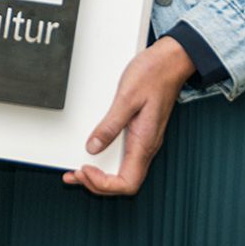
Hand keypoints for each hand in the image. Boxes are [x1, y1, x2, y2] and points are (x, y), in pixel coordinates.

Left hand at [63, 36, 194, 195]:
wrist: (170, 62)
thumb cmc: (153, 75)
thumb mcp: (126, 98)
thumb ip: (110, 125)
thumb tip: (92, 147)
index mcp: (144, 142)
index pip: (127, 182)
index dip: (104, 184)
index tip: (84, 169)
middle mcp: (146, 146)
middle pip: (123, 182)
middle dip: (96, 184)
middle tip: (74, 174)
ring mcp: (143, 141)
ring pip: (122, 171)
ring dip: (100, 176)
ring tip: (77, 171)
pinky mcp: (139, 133)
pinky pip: (123, 157)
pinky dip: (105, 162)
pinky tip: (92, 155)